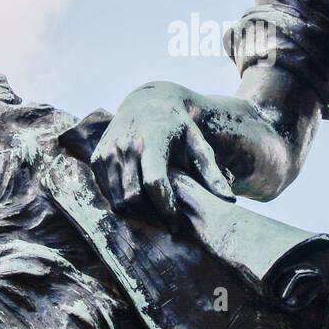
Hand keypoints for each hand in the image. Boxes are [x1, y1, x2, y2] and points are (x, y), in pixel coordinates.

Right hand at [90, 82, 234, 226]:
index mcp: (152, 141)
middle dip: (151, 216)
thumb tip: (230, 200)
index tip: (177, 224)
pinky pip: (107, 192)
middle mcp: (125, 145)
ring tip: (157, 218)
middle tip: (168, 226)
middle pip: (134, 196)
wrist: (148, 102)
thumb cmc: (178, 127)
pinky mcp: (98, 158)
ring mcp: (107, 151)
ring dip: (137, 214)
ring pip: (118, 199)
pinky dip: (122, 204)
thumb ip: (212, 172)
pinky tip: (141, 206)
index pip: (154, 183)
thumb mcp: (197, 144)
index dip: (165, 208)